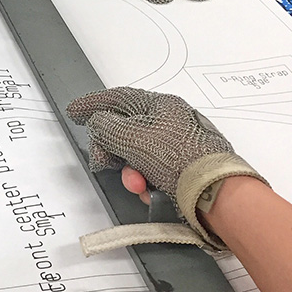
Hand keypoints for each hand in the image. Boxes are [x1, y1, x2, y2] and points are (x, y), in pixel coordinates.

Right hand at [66, 87, 263, 250]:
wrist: (217, 193)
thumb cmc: (175, 158)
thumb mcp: (131, 137)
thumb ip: (105, 126)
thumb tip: (98, 123)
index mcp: (162, 104)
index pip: (119, 98)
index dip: (93, 104)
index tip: (73, 112)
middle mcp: (172, 120)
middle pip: (127, 130)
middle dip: (113, 150)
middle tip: (104, 164)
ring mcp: (181, 144)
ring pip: (140, 155)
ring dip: (132, 172)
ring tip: (138, 186)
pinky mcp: (187, 167)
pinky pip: (156, 171)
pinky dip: (149, 182)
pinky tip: (152, 193)